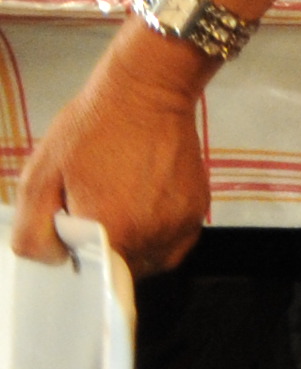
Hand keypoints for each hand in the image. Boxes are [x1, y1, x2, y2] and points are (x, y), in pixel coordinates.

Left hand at [12, 35, 207, 272]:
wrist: (148, 89)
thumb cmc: (90, 128)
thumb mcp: (39, 176)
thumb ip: (33, 233)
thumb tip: (57, 258)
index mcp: (114, 233)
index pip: (89, 279)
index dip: (76, 257)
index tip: (71, 230)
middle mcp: (154, 237)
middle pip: (121, 273)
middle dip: (104, 251)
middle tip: (93, 210)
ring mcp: (181, 224)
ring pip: (149, 260)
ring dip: (131, 246)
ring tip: (120, 206)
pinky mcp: (199, 209)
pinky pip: (172, 242)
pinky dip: (156, 234)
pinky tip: (142, 203)